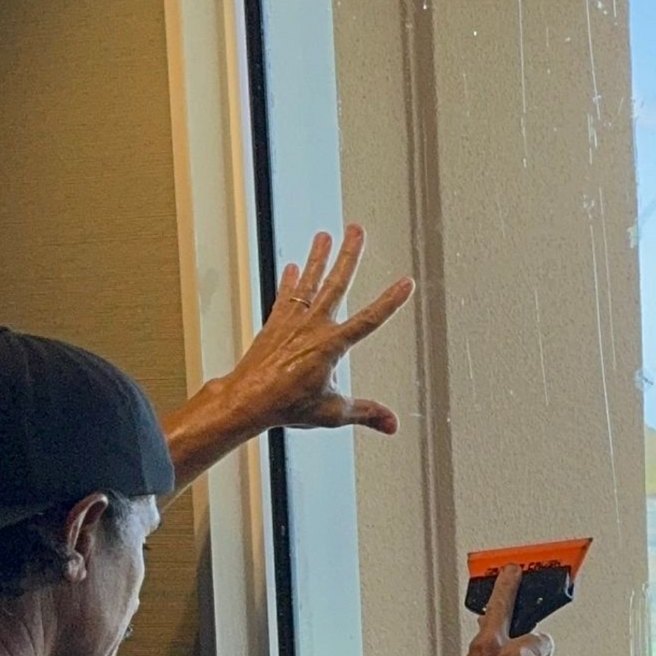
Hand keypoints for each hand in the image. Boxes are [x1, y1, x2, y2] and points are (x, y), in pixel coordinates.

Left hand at [225, 224, 413, 438]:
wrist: (250, 397)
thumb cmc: (288, 405)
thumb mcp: (334, 412)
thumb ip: (366, 412)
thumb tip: (392, 424)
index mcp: (331, 345)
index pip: (369, 320)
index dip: (390, 301)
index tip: (405, 282)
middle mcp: (313, 325)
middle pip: (336, 284)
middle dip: (349, 255)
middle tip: (357, 230)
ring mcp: (292, 321)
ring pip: (310, 281)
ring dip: (318, 257)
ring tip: (325, 235)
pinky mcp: (275, 323)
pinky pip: (286, 296)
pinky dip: (291, 281)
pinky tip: (295, 267)